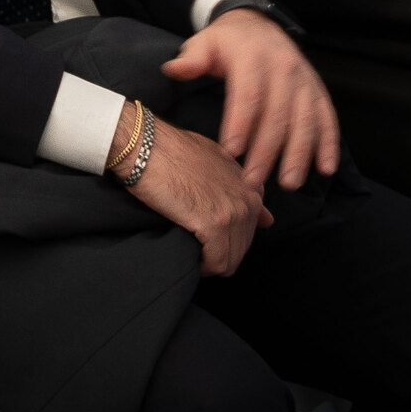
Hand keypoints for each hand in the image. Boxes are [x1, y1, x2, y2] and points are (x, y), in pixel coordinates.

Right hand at [118, 118, 267, 275]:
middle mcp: (248, 199)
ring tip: (191, 251)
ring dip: (212, 261)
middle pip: (242, 247)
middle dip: (220, 251)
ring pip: (231, 260)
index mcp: (250, 185)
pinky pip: (217, 263)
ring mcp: (233, 212)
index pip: (251, 229)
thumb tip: (267, 219)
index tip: (208, 233)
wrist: (144, 146)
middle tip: (195, 244)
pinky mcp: (214, 225)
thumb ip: (239, 187)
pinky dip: (203, 266)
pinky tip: (189, 255)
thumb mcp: (213, 160)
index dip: (228, 235)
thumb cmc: (169, 149)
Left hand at [161, 7, 339, 191]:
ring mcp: (305, 81)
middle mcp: (284, 68)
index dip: (240, 123)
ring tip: (288, 182)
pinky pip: (327, 118)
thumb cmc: (226, 43)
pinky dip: (328, 144)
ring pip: (305, 121)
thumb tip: (174, 69)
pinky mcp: (318, 92)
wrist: (259, 25)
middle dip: (266, 151)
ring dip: (299, 154)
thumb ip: (191, 59)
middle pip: (278, 114)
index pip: (248, 94)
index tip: (231, 151)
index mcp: (253, 56)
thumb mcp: (204, 43)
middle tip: (252, 180)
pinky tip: (325, 168)